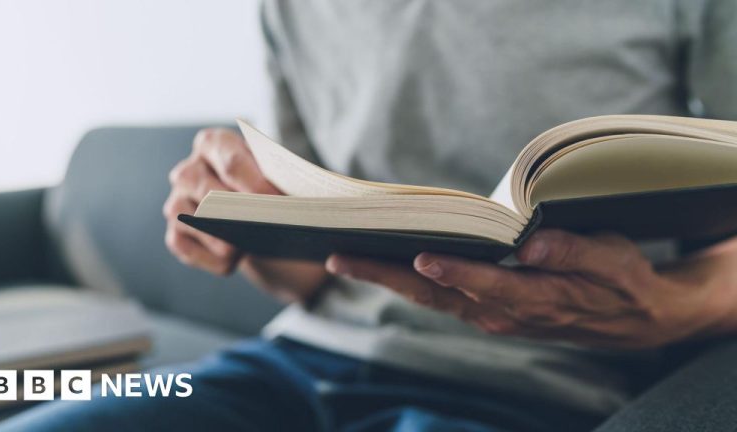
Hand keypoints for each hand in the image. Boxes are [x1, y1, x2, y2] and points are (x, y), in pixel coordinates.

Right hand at [163, 127, 327, 302]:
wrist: (258, 219)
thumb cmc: (269, 191)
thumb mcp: (278, 179)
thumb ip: (282, 181)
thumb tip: (293, 201)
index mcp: (215, 144)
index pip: (232, 162)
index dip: (257, 186)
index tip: (282, 204)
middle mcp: (189, 169)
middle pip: (209, 190)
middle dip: (241, 212)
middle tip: (269, 227)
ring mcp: (176, 201)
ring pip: (192, 219)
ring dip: (222, 238)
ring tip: (247, 247)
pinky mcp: (175, 232)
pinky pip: (184, 247)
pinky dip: (211, 258)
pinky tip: (232, 260)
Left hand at [326, 230, 736, 348]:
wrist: (635, 317)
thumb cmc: (624, 280)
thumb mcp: (614, 261)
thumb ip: (575, 253)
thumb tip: (533, 245)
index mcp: (536, 299)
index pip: (484, 284)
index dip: (451, 271)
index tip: (417, 255)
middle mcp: (505, 313)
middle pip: (435, 295)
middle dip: (385, 276)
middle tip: (338, 256)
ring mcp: (493, 316)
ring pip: (430, 299)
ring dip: (387, 280)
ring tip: (345, 258)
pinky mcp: (490, 311)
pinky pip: (441, 299)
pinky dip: (408, 283)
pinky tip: (385, 264)